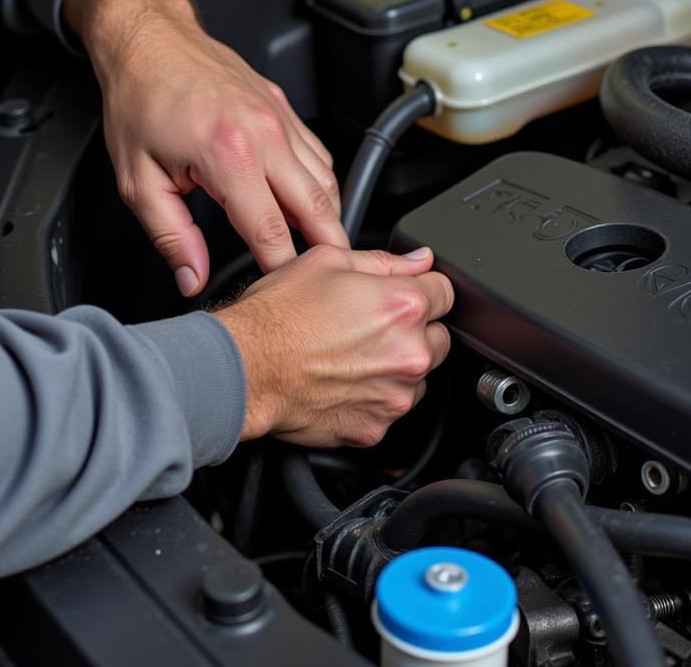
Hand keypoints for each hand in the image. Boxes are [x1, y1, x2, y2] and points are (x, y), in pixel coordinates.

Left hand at [64, 0, 346, 296]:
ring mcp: (280, 117)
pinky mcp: (284, 108)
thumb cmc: (140, 101)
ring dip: (327, 219)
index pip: (272, 233)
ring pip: (326, 181)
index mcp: (228, 155)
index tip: (279, 293)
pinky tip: (307, 205)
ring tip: (318, 250)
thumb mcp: (138, 181)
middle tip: (327, 284)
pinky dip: (320, 186)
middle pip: (318, 209)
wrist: (149, 41)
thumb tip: (190, 277)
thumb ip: (170, 236)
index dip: (280, 272)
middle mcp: (264, 134)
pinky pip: (318, 155)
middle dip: (326, 252)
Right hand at [214, 245, 452, 446]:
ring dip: (396, 367)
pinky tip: (343, 380)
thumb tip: (418, 261)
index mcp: (402, 306)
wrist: (244, 369)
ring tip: (351, 354)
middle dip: (412, 330)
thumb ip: (384, 261)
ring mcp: (394, 395)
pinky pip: (389, 409)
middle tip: (369, 326)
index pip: (446, 292)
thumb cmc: (276, 316)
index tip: (404, 296)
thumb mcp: (326, 261)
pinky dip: (374, 397)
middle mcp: (408, 353)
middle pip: (438, 338)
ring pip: (417, 377)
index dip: (422, 290)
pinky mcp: (376, 428)